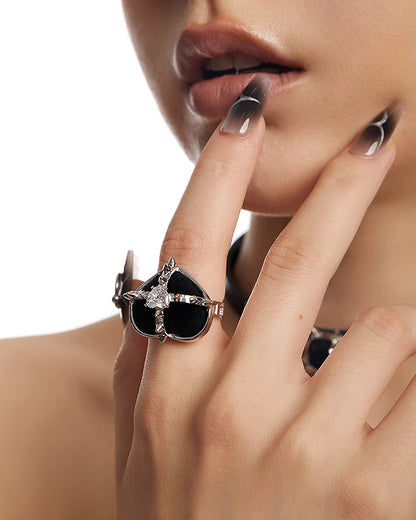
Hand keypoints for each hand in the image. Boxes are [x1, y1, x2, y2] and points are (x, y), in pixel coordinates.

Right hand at [113, 88, 415, 517]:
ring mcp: (304, 450)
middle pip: (301, 260)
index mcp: (172, 385)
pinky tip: (395, 414)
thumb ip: (141, 355)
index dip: (215, 172)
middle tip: (377, 138)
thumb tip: (144, 271)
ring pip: (389, 332)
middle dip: (343, 187)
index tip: (244, 117)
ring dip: (389, 342)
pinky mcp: (374, 497)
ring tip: (362, 388)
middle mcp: (231, 404)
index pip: (189, 248)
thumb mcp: (138, 442)